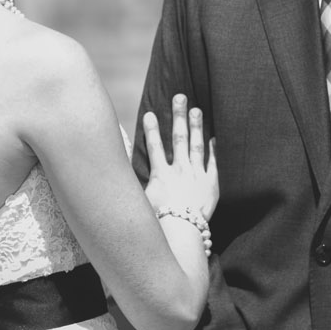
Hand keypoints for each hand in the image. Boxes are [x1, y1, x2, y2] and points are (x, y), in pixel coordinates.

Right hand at [143, 93, 217, 220]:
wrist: (182, 232)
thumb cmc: (160, 223)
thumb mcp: (141, 204)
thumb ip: (133, 189)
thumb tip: (117, 180)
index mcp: (161, 175)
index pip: (155, 146)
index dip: (151, 129)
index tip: (150, 113)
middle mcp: (180, 171)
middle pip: (178, 138)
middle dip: (178, 116)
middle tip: (180, 97)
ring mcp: (197, 176)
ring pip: (196, 145)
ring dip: (196, 126)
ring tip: (197, 110)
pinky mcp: (211, 184)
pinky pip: (213, 163)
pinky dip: (213, 150)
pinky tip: (213, 138)